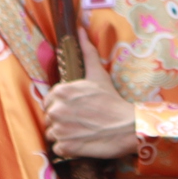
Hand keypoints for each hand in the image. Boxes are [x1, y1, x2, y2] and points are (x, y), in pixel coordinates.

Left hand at [46, 46, 135, 161]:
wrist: (127, 127)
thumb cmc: (112, 100)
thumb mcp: (98, 74)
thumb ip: (86, 52)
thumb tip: (79, 29)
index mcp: (60, 92)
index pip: (50, 101)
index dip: (62, 105)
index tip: (77, 109)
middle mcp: (56, 110)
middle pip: (50, 117)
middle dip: (62, 120)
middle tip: (82, 121)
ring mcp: (59, 130)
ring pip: (52, 133)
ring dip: (64, 134)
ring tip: (82, 131)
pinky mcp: (65, 147)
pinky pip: (57, 148)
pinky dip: (68, 148)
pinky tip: (81, 142)